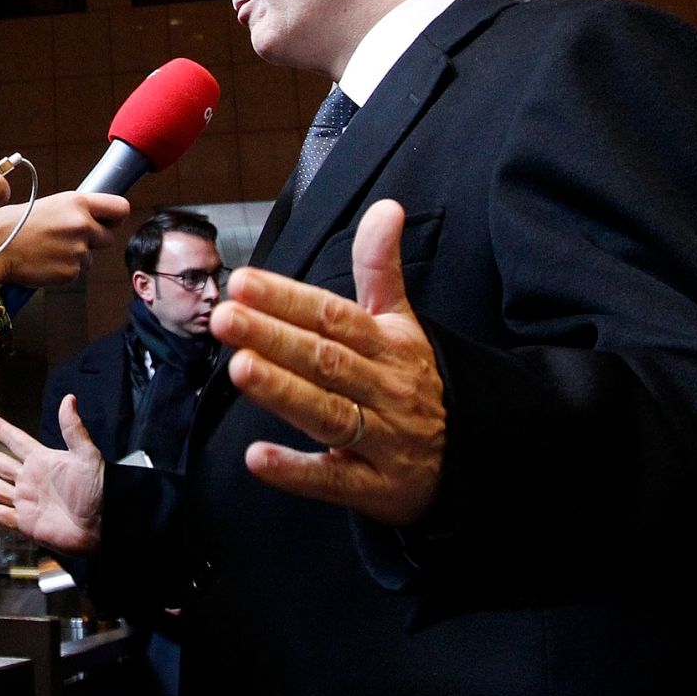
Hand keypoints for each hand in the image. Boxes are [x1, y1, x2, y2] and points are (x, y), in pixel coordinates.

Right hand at [0, 191, 129, 286]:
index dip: (114, 217)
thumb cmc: (13, 224)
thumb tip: (90, 217)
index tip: (107, 221)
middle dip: (94, 240)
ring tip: (47, 250)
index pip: (120, 208)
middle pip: (109, 237)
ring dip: (75, 256)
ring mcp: (78, 251)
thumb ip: (73, 211)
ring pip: (89, 257)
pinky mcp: (71, 273)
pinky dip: (63, 269)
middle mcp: (82, 225)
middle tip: (68, 240)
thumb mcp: (47, 204)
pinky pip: (75, 272)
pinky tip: (43, 262)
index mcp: (77, 203)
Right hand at [0, 399, 103, 554]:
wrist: (104, 525)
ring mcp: (26, 501)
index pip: (17, 441)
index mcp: (44, 460)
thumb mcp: (87, 456)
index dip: (1, 431)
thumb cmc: (99, 490)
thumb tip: (69, 398)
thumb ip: (73, 429)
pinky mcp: (25, 523)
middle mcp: (31, 479)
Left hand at [209, 199, 444, 526]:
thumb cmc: (417, 382)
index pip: (333, 316)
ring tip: (239, 369)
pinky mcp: (377, 488)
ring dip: (283, 392)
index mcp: (387, 346)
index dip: (289, 299)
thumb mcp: (403, 323)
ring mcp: (382, 440)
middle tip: (224, 317)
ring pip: (328, 413)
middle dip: (274, 337)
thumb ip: (381, 267)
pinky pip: (334, 481)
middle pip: (325, 359)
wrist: (471, 459)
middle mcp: (384, 389)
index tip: (244, 282)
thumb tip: (387, 207)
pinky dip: (297, 471)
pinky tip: (258, 458)